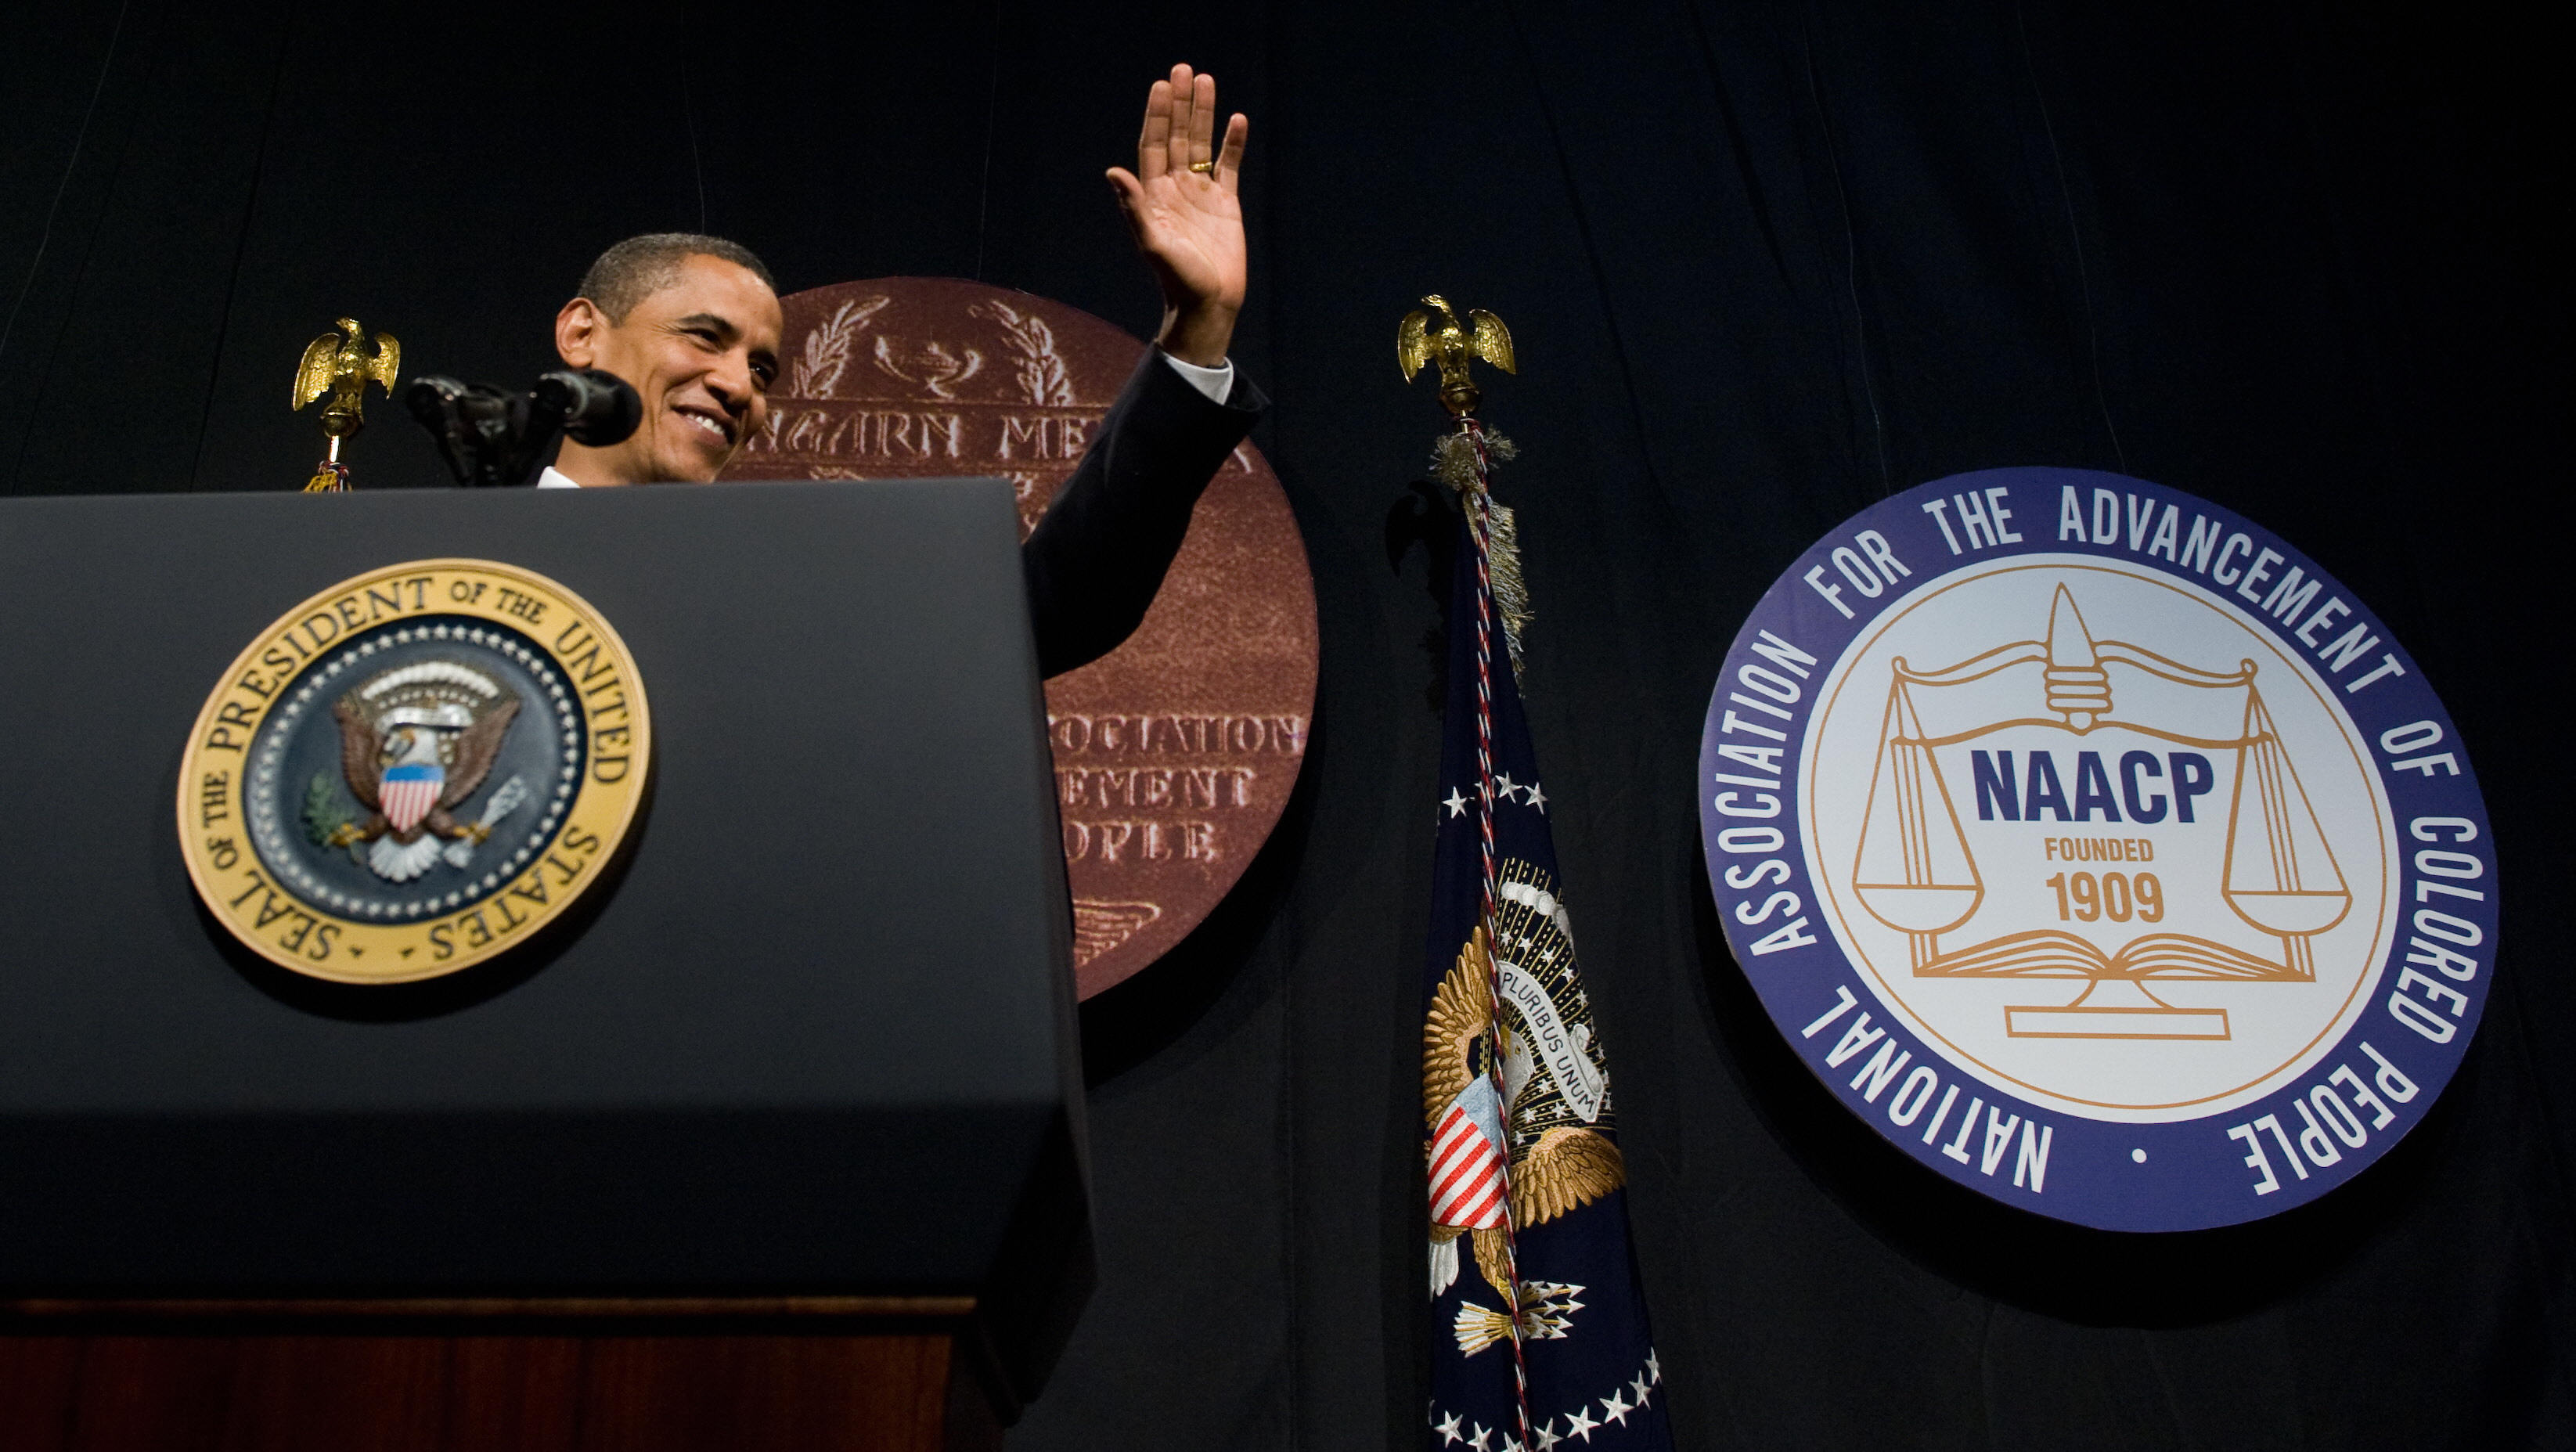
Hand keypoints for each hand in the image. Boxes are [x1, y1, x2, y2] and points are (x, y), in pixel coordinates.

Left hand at [1107, 64, 1248, 368]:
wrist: (1208, 304)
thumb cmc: (1177, 279)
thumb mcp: (1152, 243)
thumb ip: (1134, 207)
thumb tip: (1113, 171)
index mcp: (1154, 194)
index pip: (1154, 144)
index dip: (1158, 115)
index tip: (1161, 86)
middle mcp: (1176, 188)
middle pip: (1178, 136)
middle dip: (1180, 104)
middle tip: (1183, 69)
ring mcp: (1201, 194)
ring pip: (1203, 144)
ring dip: (1204, 114)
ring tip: (1207, 81)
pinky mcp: (1226, 204)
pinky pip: (1229, 166)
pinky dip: (1233, 143)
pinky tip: (1237, 120)